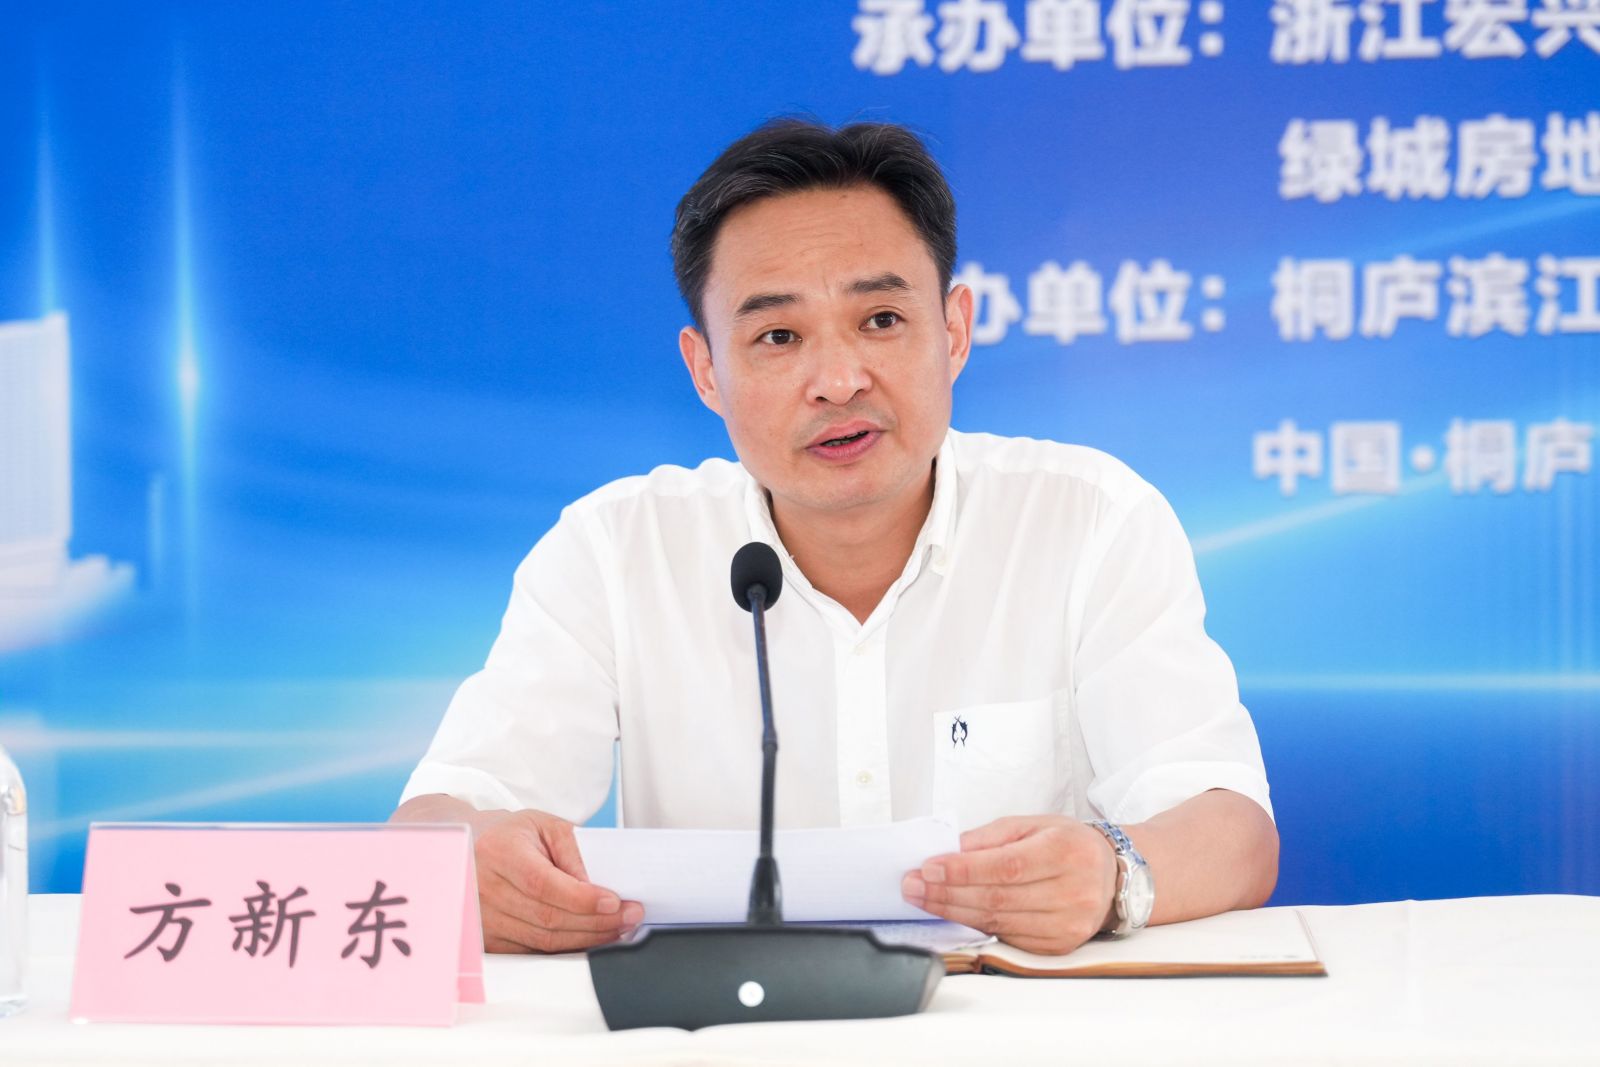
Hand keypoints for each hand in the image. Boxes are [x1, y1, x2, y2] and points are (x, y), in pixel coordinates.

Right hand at [473, 808, 643, 952]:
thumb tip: (598, 886)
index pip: (543, 884)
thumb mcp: (547, 826)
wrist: (476, 849)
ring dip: (588, 937)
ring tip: (618, 927)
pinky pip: (536, 951)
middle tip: (630, 915)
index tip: (614, 902)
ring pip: (544, 941)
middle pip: (548, 917)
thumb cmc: (514, 836)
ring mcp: (484, 918)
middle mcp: (485, 887)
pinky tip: (591, 937)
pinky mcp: (489, 940)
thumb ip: (574, 851)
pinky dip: (568, 948)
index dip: (581, 898)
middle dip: (597, 921)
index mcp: (499, 852)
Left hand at [901, 815, 1117, 955]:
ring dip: (952, 911)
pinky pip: (1007, 937)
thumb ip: (989, 837)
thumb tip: (947, 850)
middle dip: (946, 893)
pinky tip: (953, 913)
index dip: (962, 870)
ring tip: (922, 899)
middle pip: (997, 898)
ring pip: (997, 922)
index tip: (927, 867)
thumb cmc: (1066, 845)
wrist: (1109, 876)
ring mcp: (1067, 924)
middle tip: (912, 886)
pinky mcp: (1059, 946)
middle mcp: (1072, 892)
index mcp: (1066, 853)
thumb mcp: (1031, 825)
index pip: (1005, 866)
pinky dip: (975, 925)